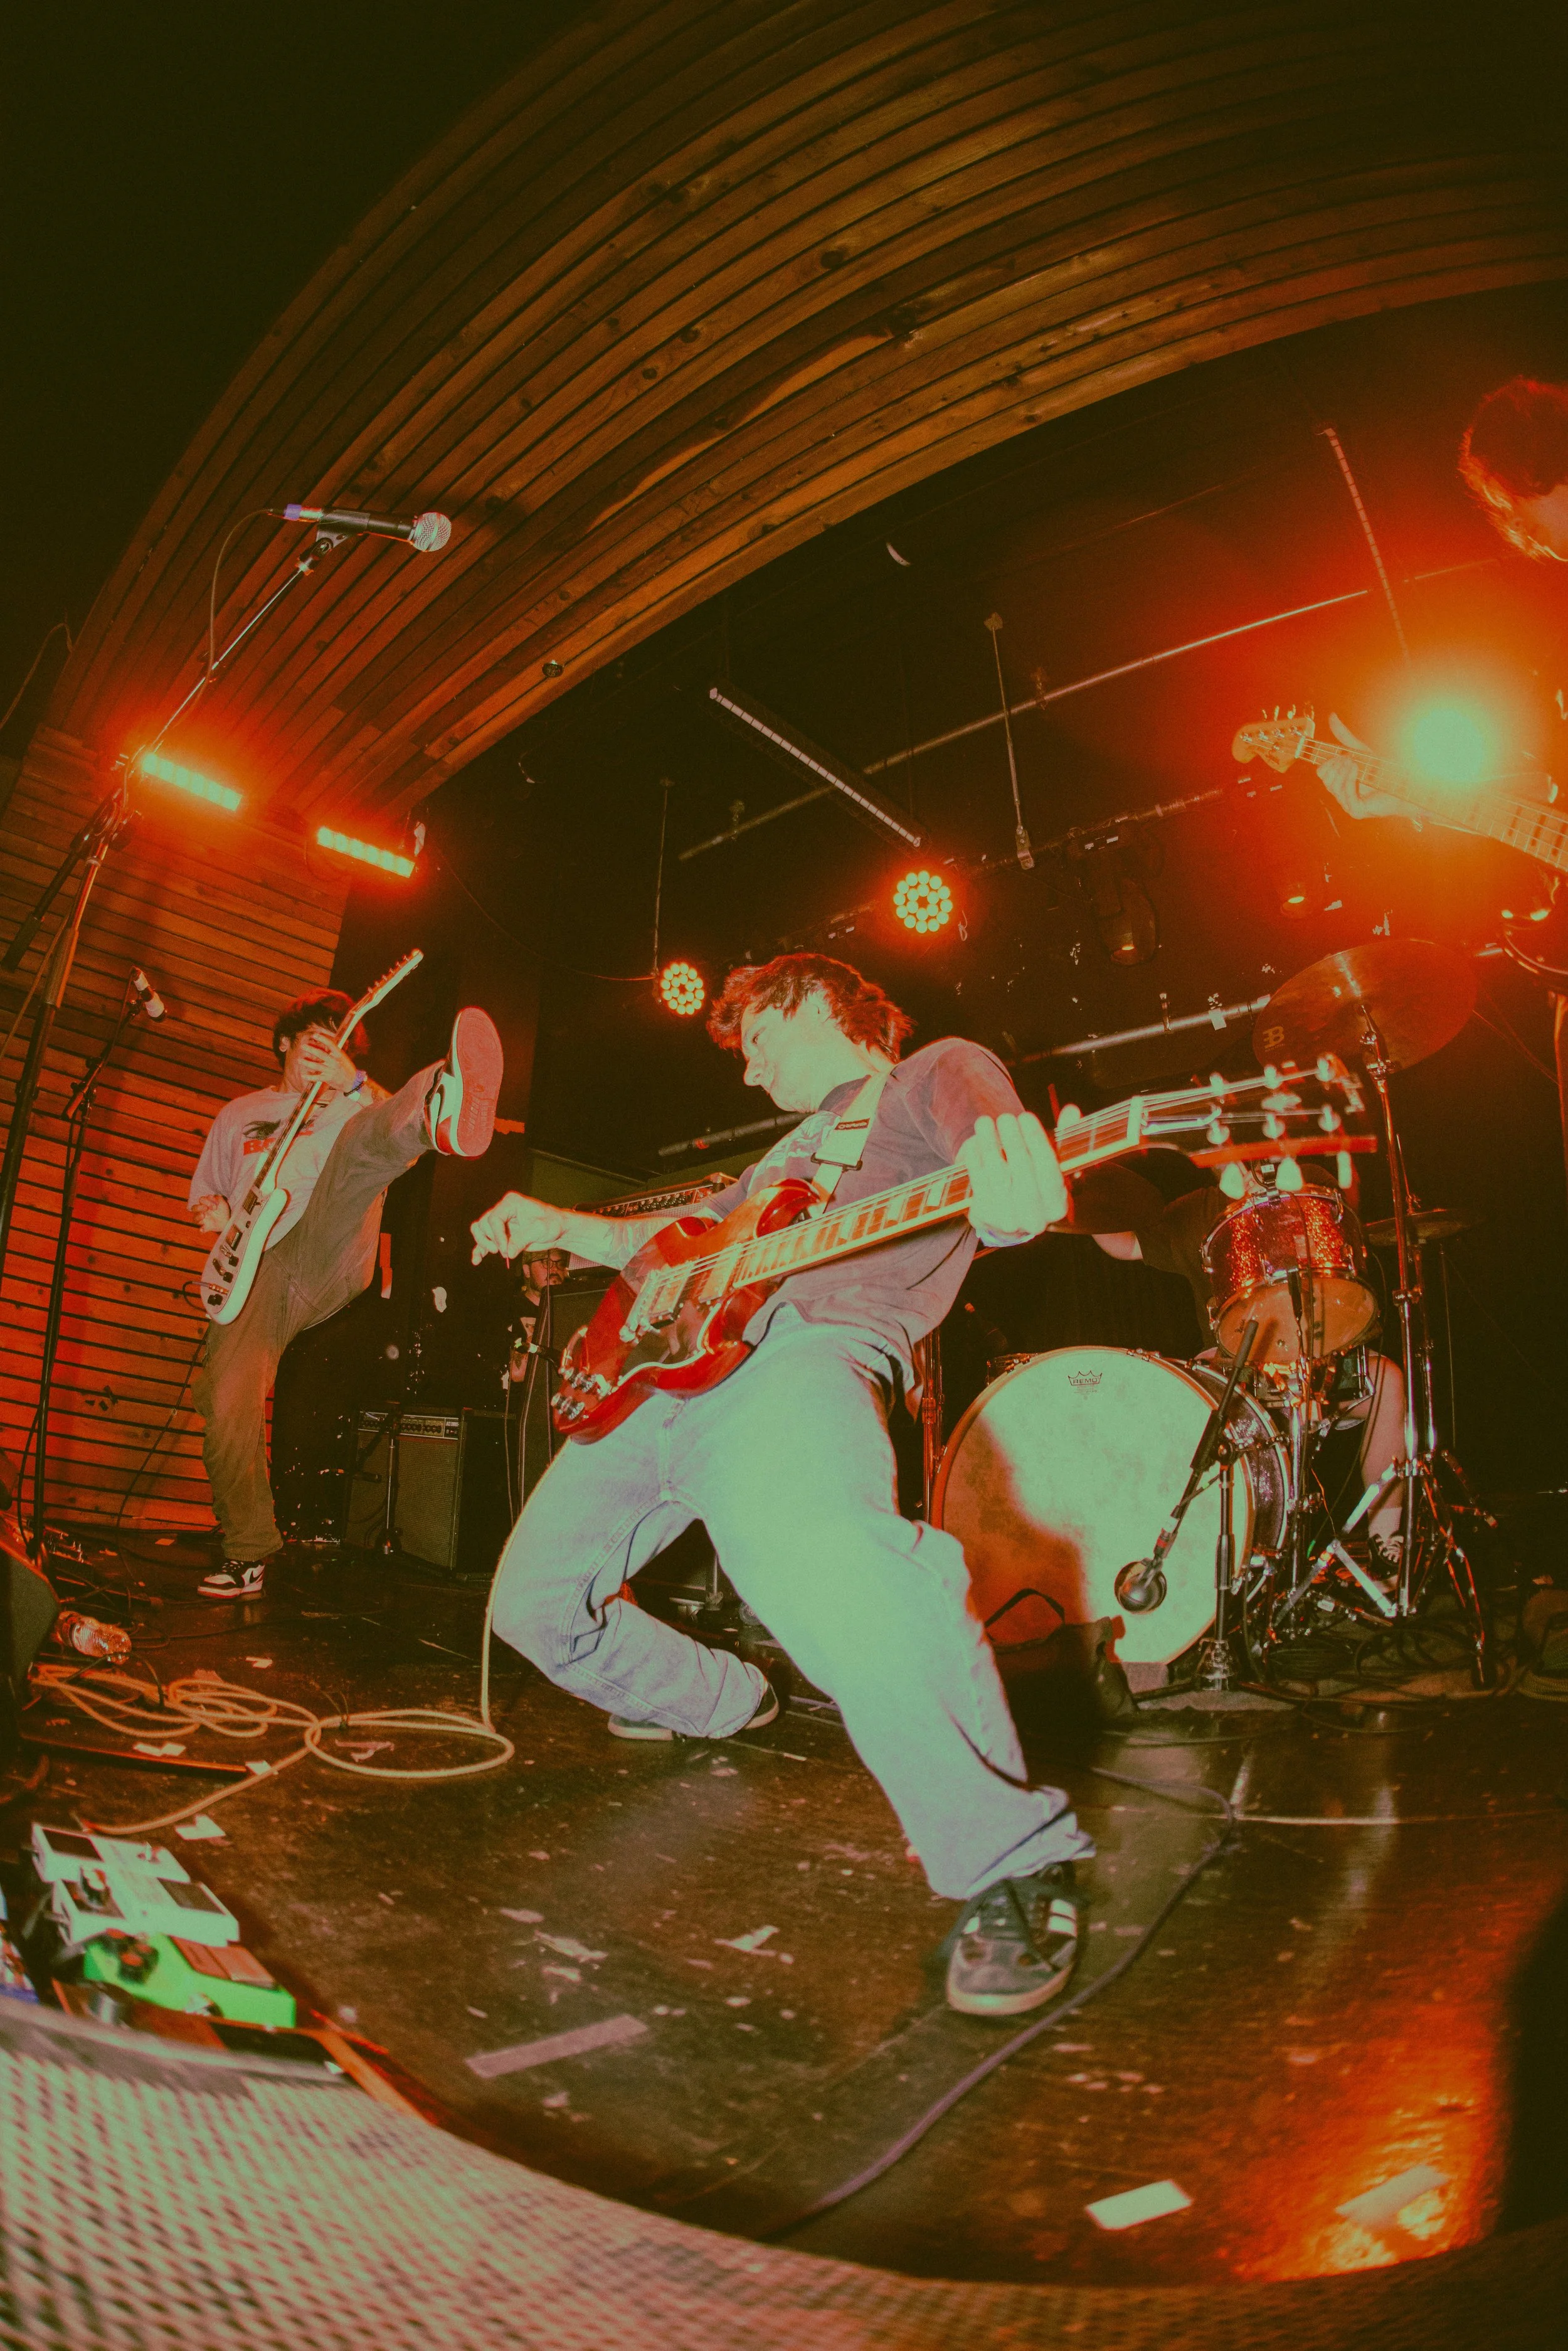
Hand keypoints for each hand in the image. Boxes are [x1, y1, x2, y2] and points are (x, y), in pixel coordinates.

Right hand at [192, 1193, 229, 1233]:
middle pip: (194, 1208)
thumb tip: (211, 1197)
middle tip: (207, 1208)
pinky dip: (201, 1230)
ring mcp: (203, 1220)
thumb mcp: (223, 1202)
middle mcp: (201, 1211)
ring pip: (195, 1218)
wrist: (228, 1220)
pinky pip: (201, 1229)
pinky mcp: (206, 1227)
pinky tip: (202, 1229)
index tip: (215, 1205)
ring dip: (198, 1216)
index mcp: (205, 1204)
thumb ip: (218, 1198)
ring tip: (203, 1215)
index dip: (207, 1201)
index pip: (201, 1200)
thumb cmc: (223, 1210)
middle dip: (199, 1207)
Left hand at [295, 1035, 360, 1093]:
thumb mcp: (342, 1058)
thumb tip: (322, 1045)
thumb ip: (333, 1052)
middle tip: (303, 1046)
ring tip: (299, 1060)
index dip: (322, 1039)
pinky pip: (317, 1077)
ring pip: (316, 1066)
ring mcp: (331, 1070)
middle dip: (310, 1049)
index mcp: (339, 1055)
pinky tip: (303, 1075)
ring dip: (306, 1063)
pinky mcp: (328, 1078)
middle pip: (321, 1054)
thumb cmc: (346, 1068)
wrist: (352, 1081)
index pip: (330, 1044)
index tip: (315, 1035)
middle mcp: (335, 1062)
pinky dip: (309, 1077)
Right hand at [471, 1192, 568, 1265]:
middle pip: (483, 1223)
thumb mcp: (539, 1230)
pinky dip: (480, 1249)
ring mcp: (501, 1222)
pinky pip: (485, 1240)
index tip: (505, 1248)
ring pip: (480, 1230)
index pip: (494, 1218)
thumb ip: (522, 1240)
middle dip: (491, 1239)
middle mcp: (503, 1210)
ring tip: (495, 1252)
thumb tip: (509, 1252)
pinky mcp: (501, 1234)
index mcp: (511, 1203)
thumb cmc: (552, 1223)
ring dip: (483, 1243)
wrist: (558, 1230)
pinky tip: (476, 1260)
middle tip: (504, 1251)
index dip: (497, 1235)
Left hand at [958, 1112, 1066, 1242]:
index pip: (1049, 1170)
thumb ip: (1064, 1138)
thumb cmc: (1035, 1183)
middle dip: (1012, 1140)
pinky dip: (974, 1159)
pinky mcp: (985, 1216)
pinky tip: (973, 1141)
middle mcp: (1035, 1219)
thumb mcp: (1054, 1165)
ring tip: (985, 1122)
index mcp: (1057, 1206)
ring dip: (990, 1145)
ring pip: (998, 1175)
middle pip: (1022, 1172)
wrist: (1010, 1220)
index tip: (1026, 1116)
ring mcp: (1008, 1220)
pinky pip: (978, 1183)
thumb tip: (1071, 1111)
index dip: (1036, 1140)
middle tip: (1005, 1117)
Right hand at [1318, 713, 1405, 819]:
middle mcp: (1341, 795)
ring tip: (1356, 763)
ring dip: (1344, 770)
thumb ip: (1344, 736)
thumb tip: (1332, 716)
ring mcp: (1347, 805)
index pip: (1322, 773)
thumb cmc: (1381, 769)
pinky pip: (1345, 794)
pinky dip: (1349, 779)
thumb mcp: (1359, 750)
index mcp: (1339, 783)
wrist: (1401, 783)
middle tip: (1350, 758)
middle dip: (1336, 765)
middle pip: (1325, 779)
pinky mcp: (1356, 810)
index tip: (1342, 754)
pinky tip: (1356, 769)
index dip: (1328, 762)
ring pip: (1333, 786)